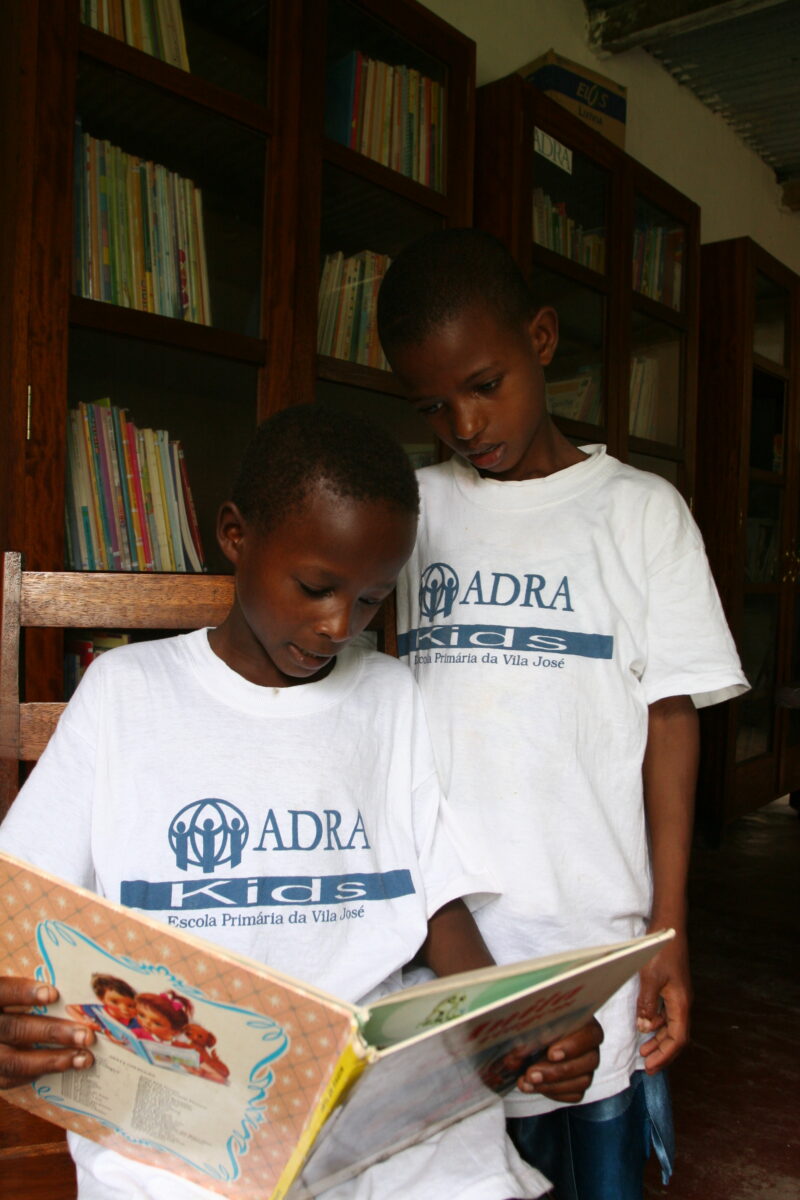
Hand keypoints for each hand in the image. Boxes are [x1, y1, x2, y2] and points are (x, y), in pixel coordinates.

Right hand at [0, 977, 94, 1088]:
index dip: (24, 993)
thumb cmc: (7, 1006)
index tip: (53, 994)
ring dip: (53, 1060)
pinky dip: (38, 1073)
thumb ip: (27, 991)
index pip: (2, 992)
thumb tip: (68, 988)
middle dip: (52, 1032)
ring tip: (83, 1058)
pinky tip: (63, 1067)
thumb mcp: (9, 995)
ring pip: (14, 1061)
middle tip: (86, 1035)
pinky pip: (9, 1080)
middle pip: (14, 1029)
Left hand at [517, 1017, 602, 1102]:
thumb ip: (525, 1037)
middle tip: (531, 1074)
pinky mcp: (580, 1085)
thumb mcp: (531, 1026)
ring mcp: (588, 1068)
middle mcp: (591, 1047)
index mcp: (585, 1024)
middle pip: (587, 1061)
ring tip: (527, 1082)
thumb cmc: (536, 1025)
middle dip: (556, 1071)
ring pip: (582, 1081)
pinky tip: (536, 1088)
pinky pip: (575, 1094)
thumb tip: (513, 1058)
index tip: (551, 1054)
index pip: (590, 1035)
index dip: (573, 1046)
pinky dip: (554, 1093)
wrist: (531, 1041)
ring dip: (552, 1085)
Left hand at [637, 930, 690, 1073]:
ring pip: (672, 1026)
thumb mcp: (650, 978)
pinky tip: (645, 1025)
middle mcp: (683, 1003)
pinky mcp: (672, 989)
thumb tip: (645, 1028)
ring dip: (659, 1040)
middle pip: (676, 1036)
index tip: (652, 1066)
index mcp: (681, 1003)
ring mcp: (678, 996)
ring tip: (644, 1051)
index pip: (678, 1038)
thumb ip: (647, 1004)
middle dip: (662, 1053)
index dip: (665, 1055)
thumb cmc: (661, 952)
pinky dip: (657, 1025)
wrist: (669, 928)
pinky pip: (667, 1015)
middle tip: (647, 1066)